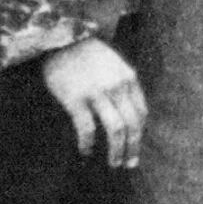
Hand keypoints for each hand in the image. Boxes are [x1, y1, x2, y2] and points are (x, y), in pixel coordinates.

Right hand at [40, 38, 146, 165]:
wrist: (61, 38)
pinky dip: (88, 143)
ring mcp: (97, 93)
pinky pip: (87, 128)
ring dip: (116, 151)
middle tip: (128, 164)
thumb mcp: (114, 66)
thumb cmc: (87, 55)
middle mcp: (117, 86)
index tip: (136, 149)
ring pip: (116, 130)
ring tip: (113, 163)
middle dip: (133, 148)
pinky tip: (86, 151)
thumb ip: (123, 86)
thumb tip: (128, 116)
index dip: (140, 134)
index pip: (141, 113)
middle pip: (133, 124)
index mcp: (129, 78)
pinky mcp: (76, 99)